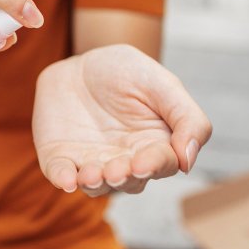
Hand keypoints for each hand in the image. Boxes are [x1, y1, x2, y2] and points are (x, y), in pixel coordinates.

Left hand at [32, 44, 211, 196]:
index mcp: (155, 146)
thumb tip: (188, 160)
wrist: (82, 64)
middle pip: (128, 182)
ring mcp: (92, 162)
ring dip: (94, 183)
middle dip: (122, 178)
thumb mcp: (163, 84)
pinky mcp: (62, 157)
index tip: (143, 163)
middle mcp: (125, 161)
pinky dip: (63, 178)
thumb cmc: (129, 72)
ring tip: (91, 174)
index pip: (161, 164)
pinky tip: (66, 179)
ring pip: (95, 185)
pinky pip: (61, 173)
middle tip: (116, 171)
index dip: (153, 166)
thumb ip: (187, 118)